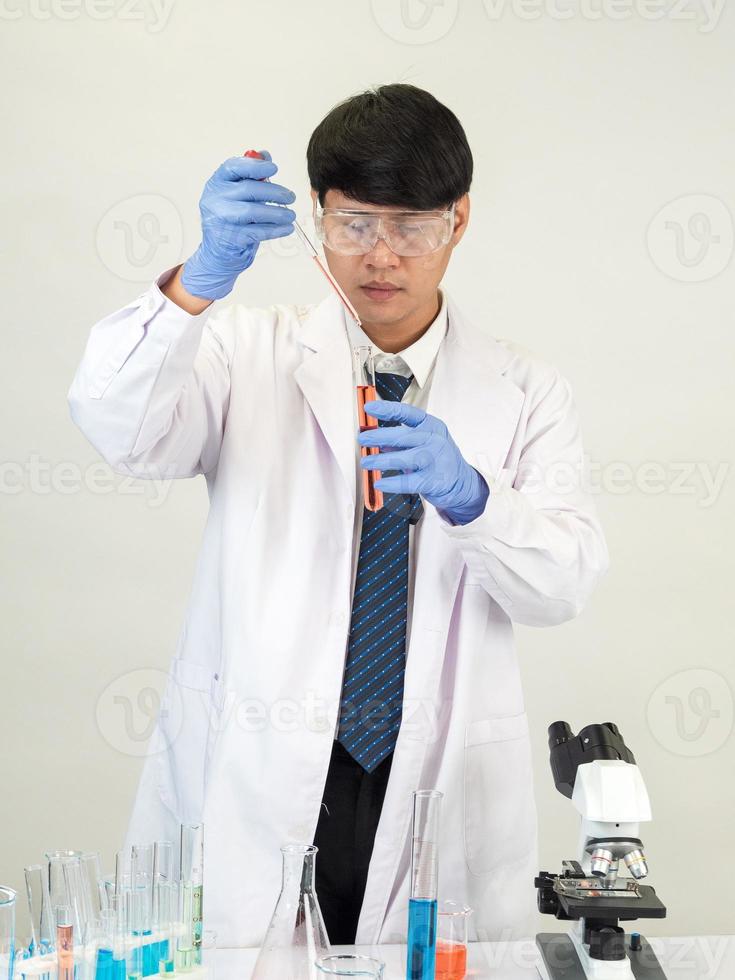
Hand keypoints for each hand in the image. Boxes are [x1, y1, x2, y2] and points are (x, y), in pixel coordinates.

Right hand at [181, 151, 295, 299]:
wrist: (219, 253)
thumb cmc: (232, 220)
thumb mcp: (237, 195)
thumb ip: (251, 175)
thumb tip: (265, 154)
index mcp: (216, 183)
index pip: (233, 167)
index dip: (255, 166)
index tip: (274, 168)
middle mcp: (214, 199)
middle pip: (248, 189)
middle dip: (274, 192)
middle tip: (290, 197)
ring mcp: (220, 219)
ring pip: (253, 211)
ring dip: (277, 213)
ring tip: (290, 215)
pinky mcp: (230, 238)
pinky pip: (257, 232)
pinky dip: (275, 230)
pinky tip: (286, 228)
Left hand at [358, 402, 489, 524]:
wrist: (462, 482)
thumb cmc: (438, 458)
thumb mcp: (423, 442)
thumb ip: (401, 441)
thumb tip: (375, 439)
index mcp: (431, 426)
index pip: (407, 413)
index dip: (387, 409)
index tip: (368, 408)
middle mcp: (434, 440)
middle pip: (403, 435)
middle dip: (379, 436)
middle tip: (362, 439)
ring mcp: (435, 460)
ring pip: (404, 458)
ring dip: (381, 460)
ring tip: (365, 462)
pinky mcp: (434, 480)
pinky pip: (409, 482)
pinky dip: (392, 483)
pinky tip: (380, 483)